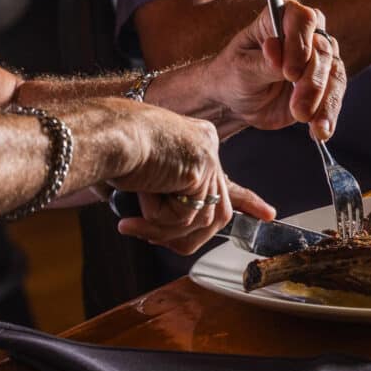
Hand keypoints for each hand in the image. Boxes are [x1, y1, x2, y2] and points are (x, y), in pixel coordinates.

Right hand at [110, 103, 274, 253]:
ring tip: (132, 224)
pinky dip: (156, 221)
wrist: (102, 133)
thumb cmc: (108, 150)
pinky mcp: (199, 171)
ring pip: (200, 221)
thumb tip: (158, 229)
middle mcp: (208, 148)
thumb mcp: (141, 176)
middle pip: (216, 212)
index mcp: (197, 145)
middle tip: (147, 236)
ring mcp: (207, 159)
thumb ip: (161, 198)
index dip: (248, 202)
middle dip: (184, 237)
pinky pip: (182, 217)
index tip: (268, 215)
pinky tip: (139, 204)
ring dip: (162, 231)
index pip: (228, 182)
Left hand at [206, 0, 345, 139]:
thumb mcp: (241, 68)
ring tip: (306, 121)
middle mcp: (306, 35)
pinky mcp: (324, 84)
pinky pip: (335, 96)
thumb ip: (262, 62)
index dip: (300, 43)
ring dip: (324, 101)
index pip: (303, 19)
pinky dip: (328, 114)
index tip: (288, 72)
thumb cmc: (232, 74)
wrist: (236, 101)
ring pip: (334, 74)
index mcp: (281, 18)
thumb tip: (276, 54)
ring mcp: (318, 59)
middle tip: (298, 107)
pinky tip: (320, 130)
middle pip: (323, 50)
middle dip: (313, 81)